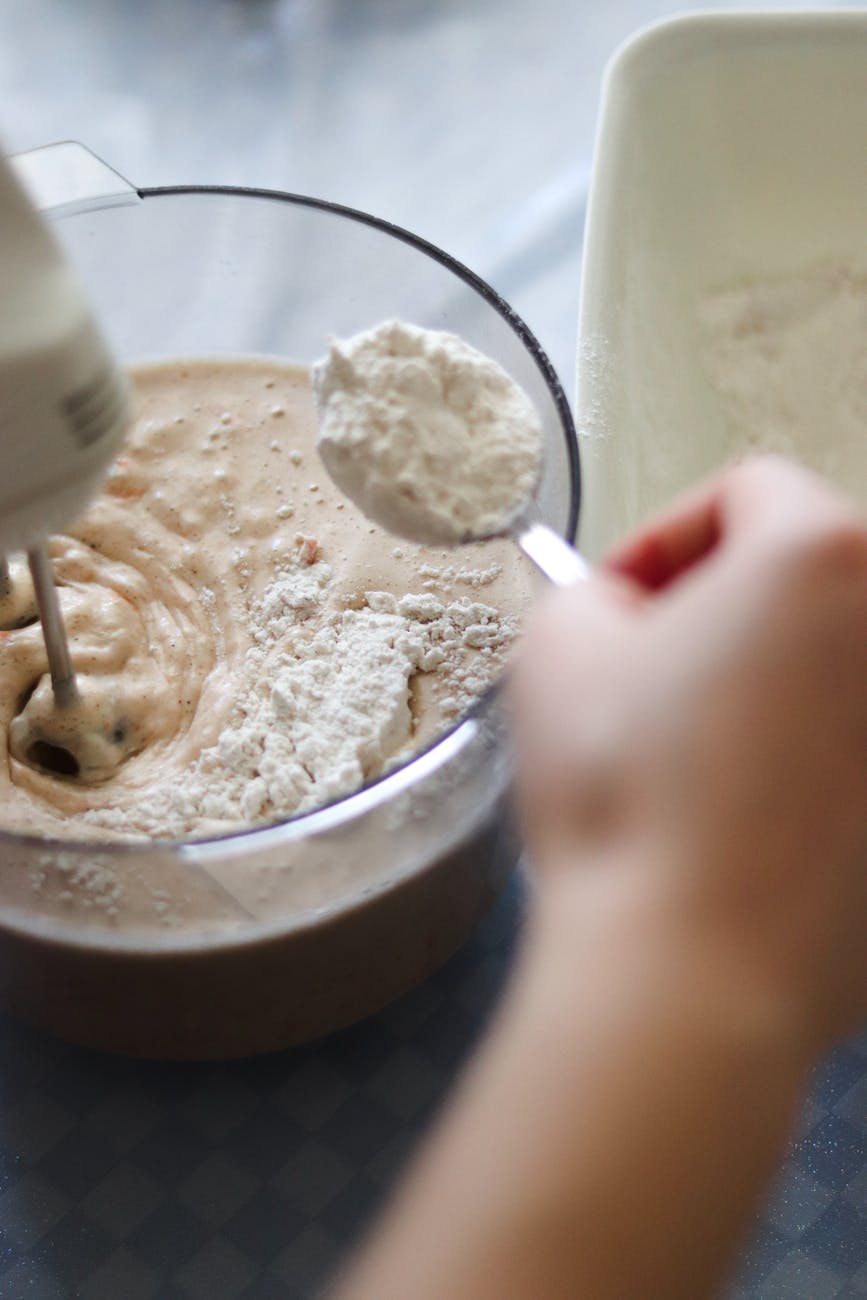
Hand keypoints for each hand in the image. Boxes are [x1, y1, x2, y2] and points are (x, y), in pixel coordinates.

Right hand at [513, 456, 866, 1052]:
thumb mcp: (558, 642)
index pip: (745, 493)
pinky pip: (846, 754)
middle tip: (652, 668)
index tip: (618, 599)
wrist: (691, 969)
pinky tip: (739, 812)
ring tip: (692, 749)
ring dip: (766, 683)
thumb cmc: (628, 798)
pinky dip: (802, 762)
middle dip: (721, 608)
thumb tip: (624, 612)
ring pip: (831, 667)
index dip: (662, 538)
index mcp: (824, 557)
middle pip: (807, 577)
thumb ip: (592, 587)